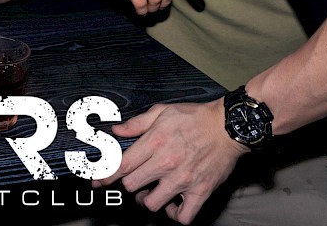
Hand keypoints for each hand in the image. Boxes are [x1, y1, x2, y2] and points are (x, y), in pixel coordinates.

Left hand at [95, 99, 243, 223]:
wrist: (228, 127)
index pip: (122, 165)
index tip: (98, 182)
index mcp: (155, 142)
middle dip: (129, 184)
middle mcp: (166, 163)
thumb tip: (117, 131)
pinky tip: (172, 204)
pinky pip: (183, 216)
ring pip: (152, 203)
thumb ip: (137, 124)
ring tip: (151, 191)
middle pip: (132, 185)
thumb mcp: (162, 112)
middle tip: (135, 179)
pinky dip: (175, 214)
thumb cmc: (195, 118)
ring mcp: (184, 180)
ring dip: (148, 200)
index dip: (105, 176)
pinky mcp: (200, 192)